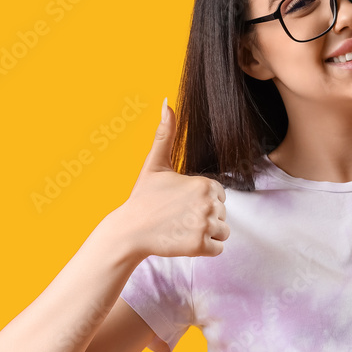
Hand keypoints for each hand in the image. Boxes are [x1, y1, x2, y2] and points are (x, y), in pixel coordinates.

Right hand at [120, 99, 229, 257]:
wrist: (129, 231)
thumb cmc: (143, 198)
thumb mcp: (155, 164)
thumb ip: (165, 134)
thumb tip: (166, 102)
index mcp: (205, 183)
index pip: (219, 195)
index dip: (202, 201)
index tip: (181, 204)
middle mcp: (209, 202)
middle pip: (222, 214)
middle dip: (204, 218)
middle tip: (178, 218)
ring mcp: (205, 224)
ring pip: (223, 232)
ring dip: (206, 234)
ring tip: (182, 229)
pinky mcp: (200, 245)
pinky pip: (218, 249)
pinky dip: (204, 249)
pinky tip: (184, 241)